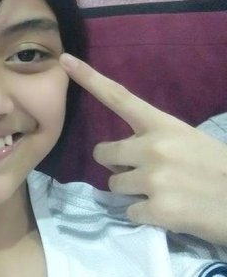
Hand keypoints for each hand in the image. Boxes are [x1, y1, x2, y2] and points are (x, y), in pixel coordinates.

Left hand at [60, 53, 226, 245]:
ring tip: (164, 193)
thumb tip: (122, 156)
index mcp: (163, 125)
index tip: (64, 61)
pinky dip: (145, 215)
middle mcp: (153, 147)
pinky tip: (171, 212)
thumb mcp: (189, 141)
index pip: (119, 97)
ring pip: (113, 185)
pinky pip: (129, 211)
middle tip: (145, 173)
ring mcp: (154, 178)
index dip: (89, 78)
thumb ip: (154, 140)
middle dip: (116, 165)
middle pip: (102, 153)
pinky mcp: (157, 209)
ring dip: (131, 192)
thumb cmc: (220, 171)